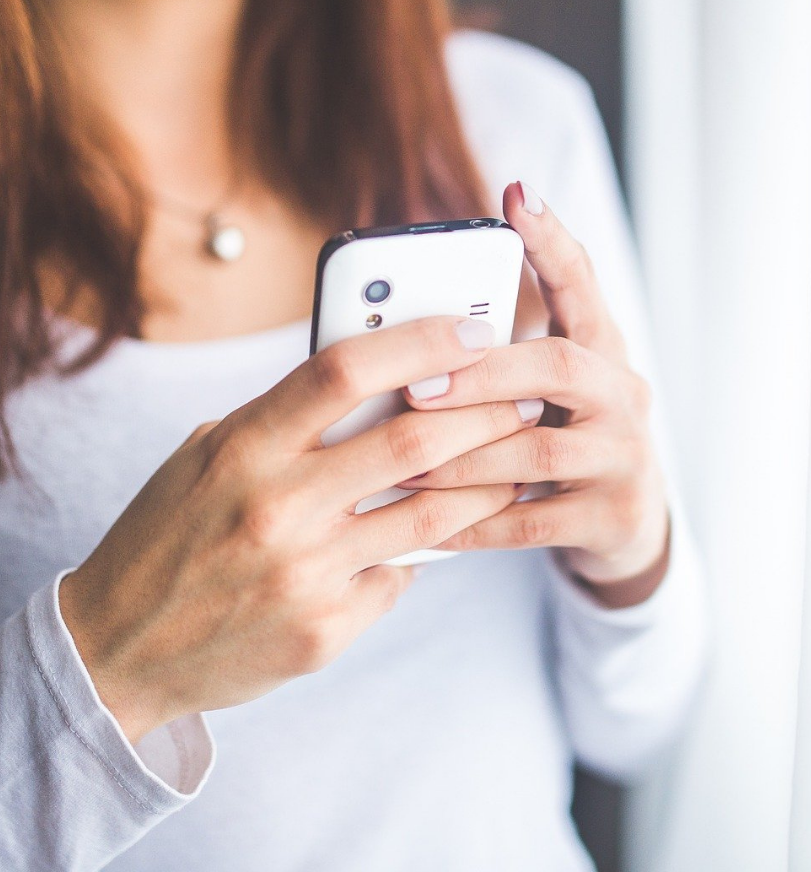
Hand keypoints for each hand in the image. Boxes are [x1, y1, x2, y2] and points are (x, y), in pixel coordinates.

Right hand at [58, 316, 540, 743]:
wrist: (117, 651)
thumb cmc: (169, 535)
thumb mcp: (208, 457)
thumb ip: (285, 420)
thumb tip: (379, 383)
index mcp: (242, 447)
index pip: (344, 370)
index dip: (418, 340)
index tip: (470, 328)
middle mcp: (276, 506)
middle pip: (411, 441)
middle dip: (484, 412)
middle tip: (523, 395)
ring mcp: (304, 572)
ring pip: (431, 515)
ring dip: (488, 482)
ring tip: (519, 460)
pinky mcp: (325, 627)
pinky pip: (401, 574)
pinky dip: (427, 550)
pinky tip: (448, 534)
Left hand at [401, 182, 670, 606]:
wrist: (628, 521)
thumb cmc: (568, 436)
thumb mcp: (550, 389)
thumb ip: (503, 357)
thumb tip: (415, 325)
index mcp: (602, 350)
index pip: (582, 284)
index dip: (551, 240)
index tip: (516, 194)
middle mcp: (624, 394)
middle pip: (558, 366)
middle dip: (483, 374)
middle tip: (416, 386)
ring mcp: (625, 456)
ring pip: (539, 451)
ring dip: (465, 457)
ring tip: (404, 461)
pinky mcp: (613, 516)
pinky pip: (532, 522)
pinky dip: (475, 523)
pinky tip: (429, 526)